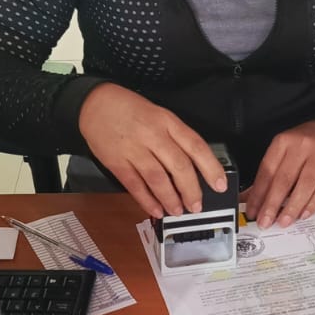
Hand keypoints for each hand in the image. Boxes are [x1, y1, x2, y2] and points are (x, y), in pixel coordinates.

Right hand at [78, 84, 227, 219]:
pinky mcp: (117, 161)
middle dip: (191, 190)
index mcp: (167, 121)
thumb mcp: (159, 114)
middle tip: (197, 206)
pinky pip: (135, 185)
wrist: (95, 103)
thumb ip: (175, 137)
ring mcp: (134, 149)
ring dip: (170, 199)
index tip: (219, 184)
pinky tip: (155, 209)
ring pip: (158, 178)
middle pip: (179, 166)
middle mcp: (153, 135)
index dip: (210, 167)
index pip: (196, 146)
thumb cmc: (129, 109)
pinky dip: (147, 200)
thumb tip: (194, 166)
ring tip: (178, 210)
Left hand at [244, 121, 314, 228]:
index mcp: (283, 142)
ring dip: (293, 207)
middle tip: (265, 222)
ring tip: (284, 222)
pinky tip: (303, 214)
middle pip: (284, 179)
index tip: (253, 211)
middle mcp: (301, 146)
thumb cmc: (301, 144)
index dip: (258, 194)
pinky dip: (311, 204)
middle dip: (273, 204)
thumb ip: (268, 174)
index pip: (267, 171)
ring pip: (304, 186)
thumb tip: (250, 199)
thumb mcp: (281, 151)